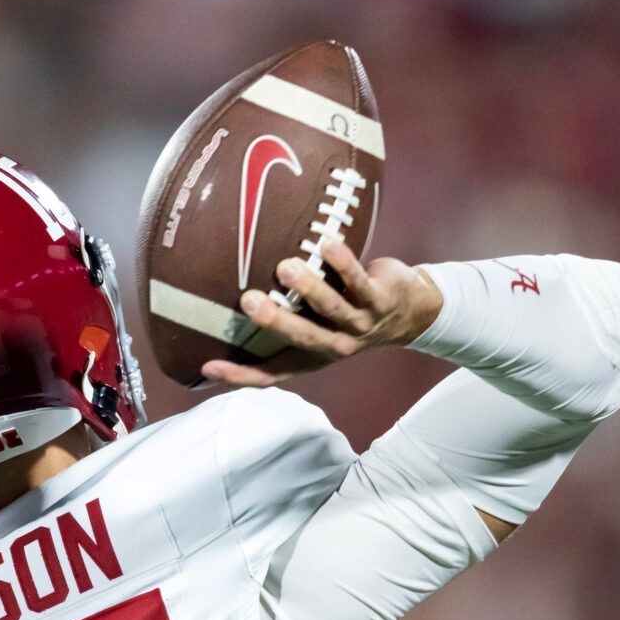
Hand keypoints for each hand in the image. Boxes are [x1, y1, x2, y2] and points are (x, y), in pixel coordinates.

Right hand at [201, 238, 441, 387]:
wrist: (411, 313)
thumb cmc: (350, 314)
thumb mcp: (319, 327)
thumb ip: (288, 318)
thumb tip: (236, 298)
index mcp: (314, 356)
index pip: (273, 373)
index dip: (241, 375)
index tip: (208, 367)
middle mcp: (336, 345)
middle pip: (303, 337)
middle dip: (276, 322)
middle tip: (249, 302)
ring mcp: (359, 324)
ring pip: (331, 308)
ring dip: (309, 288)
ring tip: (286, 267)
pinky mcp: (380, 299)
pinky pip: (359, 280)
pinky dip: (343, 262)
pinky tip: (327, 243)